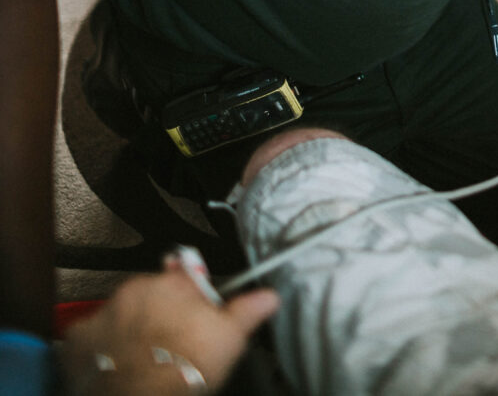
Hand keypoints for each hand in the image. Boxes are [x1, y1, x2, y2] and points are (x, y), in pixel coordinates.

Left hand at [59, 258, 278, 394]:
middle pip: (151, 295)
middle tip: (174, 341)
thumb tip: (268, 297)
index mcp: (171, 284)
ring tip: (147, 358)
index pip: (186, 277)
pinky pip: (90, 339)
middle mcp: (133, 292)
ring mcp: (102, 316)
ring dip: (131, 329)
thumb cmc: (183, 369)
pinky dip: (101, 350)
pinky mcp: (78, 343)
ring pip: (121, 315)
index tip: (198, 317)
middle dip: (161, 312)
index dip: (194, 300)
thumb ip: (248, 311)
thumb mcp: (230, 339)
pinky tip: (117, 365)